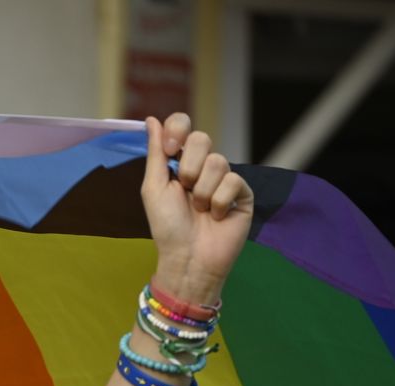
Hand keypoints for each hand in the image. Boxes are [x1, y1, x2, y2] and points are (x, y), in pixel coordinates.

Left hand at [141, 113, 252, 306]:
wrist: (188, 258)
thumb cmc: (167, 227)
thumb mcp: (154, 188)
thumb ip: (155, 154)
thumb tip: (151, 119)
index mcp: (180, 162)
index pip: (183, 126)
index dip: (178, 130)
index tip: (171, 149)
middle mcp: (203, 166)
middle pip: (202, 139)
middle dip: (188, 167)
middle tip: (184, 189)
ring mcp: (225, 179)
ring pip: (219, 162)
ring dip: (202, 191)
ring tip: (199, 210)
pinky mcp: (243, 193)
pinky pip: (233, 182)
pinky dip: (219, 202)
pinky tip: (216, 217)